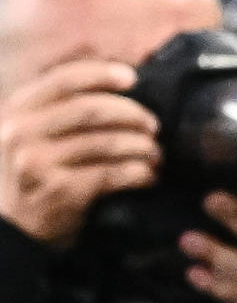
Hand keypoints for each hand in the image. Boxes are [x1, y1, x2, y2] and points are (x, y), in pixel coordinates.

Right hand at [0, 59, 159, 247]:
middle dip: (132, 114)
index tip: (131, 78)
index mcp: (16, 111)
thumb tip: (110, 75)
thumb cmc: (31, 175)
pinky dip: (140, 173)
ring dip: (143, 146)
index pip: (63, 79)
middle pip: (92, 109)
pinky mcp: (62, 191)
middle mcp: (22, 133)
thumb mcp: (28, 133)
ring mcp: (40, 163)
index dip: (101, 74)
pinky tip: (149, 176)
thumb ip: (56, 107)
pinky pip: (115, 174)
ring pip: (108, 142)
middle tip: (153, 126)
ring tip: (155, 153)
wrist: (12, 229)